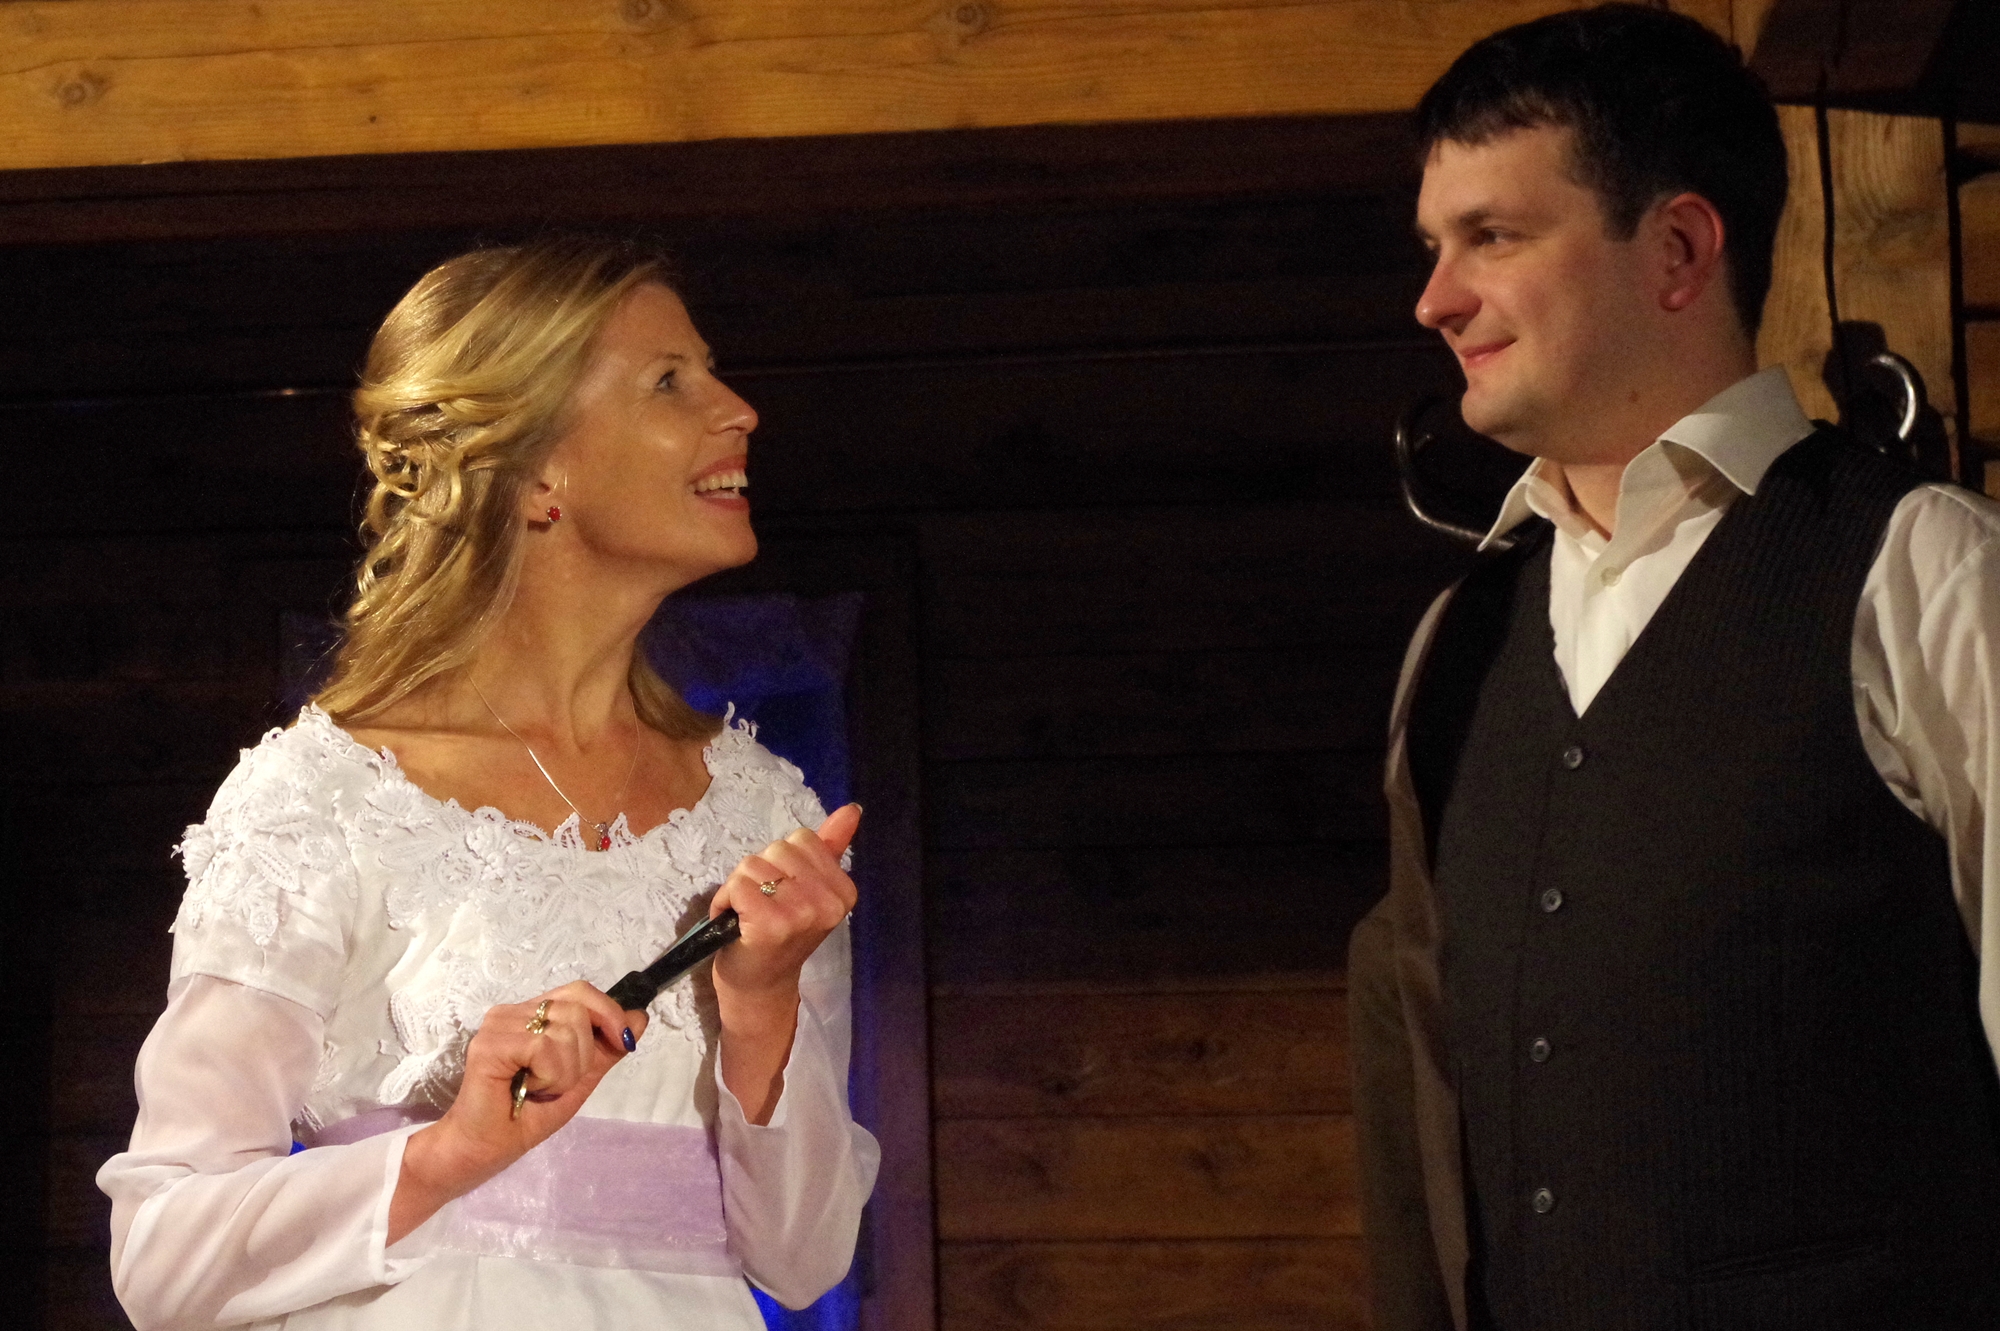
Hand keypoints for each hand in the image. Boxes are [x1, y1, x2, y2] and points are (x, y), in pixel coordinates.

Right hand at [390, 980, 647, 1240]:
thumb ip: (606, 1049)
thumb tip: (640, 1017)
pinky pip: (543, 1046)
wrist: (485, 1150)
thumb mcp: (579, 1079)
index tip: (624, 1042)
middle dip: (583, 1054)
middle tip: (556, 1082)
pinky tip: (527, 1088)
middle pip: (577, 1009)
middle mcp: (514, 1012)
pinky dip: (549, 1074)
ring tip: (538, 1087)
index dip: (609, 1012)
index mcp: (533, 1015)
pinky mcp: (488, 1044)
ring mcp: (498, 1025)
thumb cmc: (525, 1116)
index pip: (580, 991)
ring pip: (564, 1029)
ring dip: (565, 1070)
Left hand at [707, 805, 860, 1119]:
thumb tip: (852, 809)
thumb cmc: (781, 935)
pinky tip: (734, 923)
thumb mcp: (809, 888)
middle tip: (761, 907)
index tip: (781, 894)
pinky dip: (725, 900)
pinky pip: (738, 884)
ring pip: (753, 864)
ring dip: (738, 888)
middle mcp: (828, 903)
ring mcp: (801, 914)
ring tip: (746, 915)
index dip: (781, 862)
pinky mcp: (770, 925)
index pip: (803, 839)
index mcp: (843, 891)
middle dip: (759, 873)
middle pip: (778, 849)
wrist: (759, 986)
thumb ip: (830, 847)